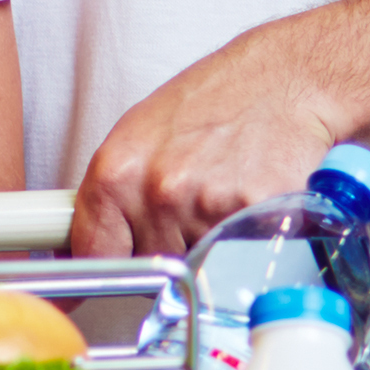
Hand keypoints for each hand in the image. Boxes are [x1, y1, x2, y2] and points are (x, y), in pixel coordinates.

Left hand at [69, 26, 346, 259]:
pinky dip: (246, 244)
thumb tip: (86, 250)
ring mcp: (209, 207)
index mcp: (117, 171)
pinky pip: (242, 259)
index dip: (105, 272)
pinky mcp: (258, 217)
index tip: (99, 287)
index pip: (95, 254)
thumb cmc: (212, 103)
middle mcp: (159, 191)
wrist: (284, 81)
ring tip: (221, 202)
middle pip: (151, 269)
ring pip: (197, 270)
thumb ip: (112, 198)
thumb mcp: (139, 138)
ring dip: (207, 252)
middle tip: (188, 216)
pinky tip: (249, 207)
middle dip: (166, 256)